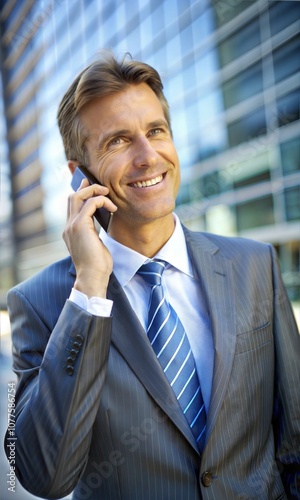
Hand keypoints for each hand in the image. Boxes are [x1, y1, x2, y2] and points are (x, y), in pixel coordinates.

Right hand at [63, 179, 117, 297]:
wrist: (92, 277)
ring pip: (78, 196)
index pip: (72, 206)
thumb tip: (103, 221)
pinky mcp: (80, 226)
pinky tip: (112, 208)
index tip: (92, 187)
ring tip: (107, 194)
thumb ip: (94, 232)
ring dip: (94, 191)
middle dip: (87, 188)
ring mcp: (72, 226)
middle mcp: (68, 226)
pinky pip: (90, 204)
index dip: (81, 193)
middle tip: (103, 188)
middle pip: (72, 197)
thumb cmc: (97, 266)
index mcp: (70, 231)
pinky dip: (101, 201)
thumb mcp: (95, 244)